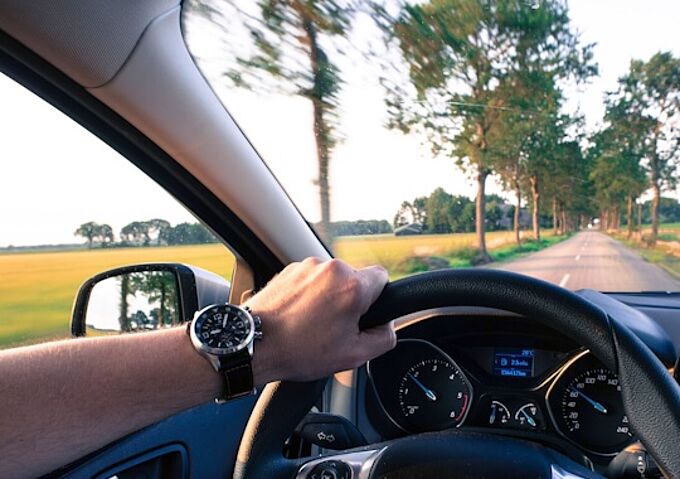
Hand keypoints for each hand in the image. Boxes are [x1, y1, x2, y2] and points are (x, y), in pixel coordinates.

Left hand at [246, 257, 395, 384]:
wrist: (255, 344)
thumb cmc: (300, 350)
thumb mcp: (354, 355)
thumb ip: (384, 338)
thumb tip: (388, 327)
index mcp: (352, 286)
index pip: (383, 277)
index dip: (377, 299)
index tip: (364, 315)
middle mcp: (332, 268)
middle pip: (355, 279)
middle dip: (350, 301)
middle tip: (335, 328)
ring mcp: (308, 266)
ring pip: (332, 280)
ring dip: (328, 297)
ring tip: (312, 324)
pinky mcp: (290, 269)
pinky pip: (311, 280)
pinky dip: (309, 295)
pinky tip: (298, 316)